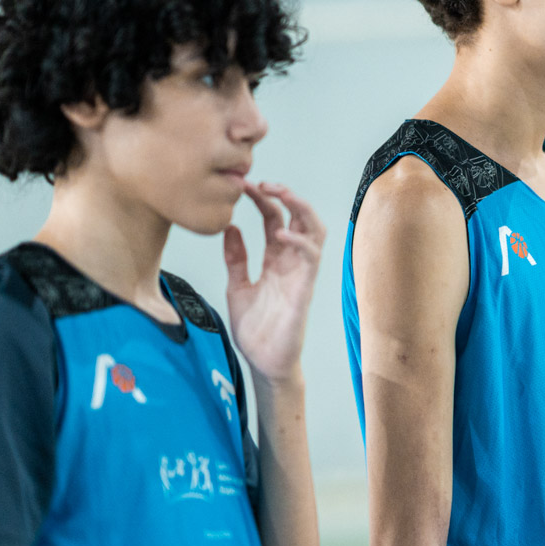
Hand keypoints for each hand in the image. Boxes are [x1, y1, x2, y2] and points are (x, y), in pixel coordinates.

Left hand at [224, 182, 325, 382]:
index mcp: (275, 260)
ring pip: (314, 230)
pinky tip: (279, 233)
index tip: (241, 186)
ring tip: (279, 195)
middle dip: (284, 195)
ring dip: (300, 208)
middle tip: (263, 183)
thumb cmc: (255, 329)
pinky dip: (299, 240)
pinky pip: (311, 257)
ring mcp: (301, 273)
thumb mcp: (237, 286)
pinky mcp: (305, 288)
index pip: (273, 219)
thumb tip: (230, 228)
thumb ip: (236, 259)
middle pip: (298, 217)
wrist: (264, 362)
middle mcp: (291, 262)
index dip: (262, 200)